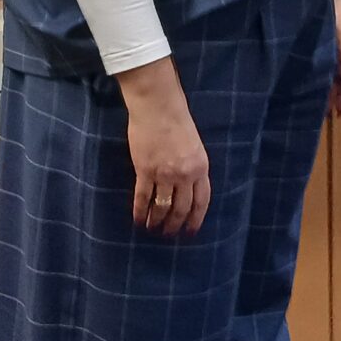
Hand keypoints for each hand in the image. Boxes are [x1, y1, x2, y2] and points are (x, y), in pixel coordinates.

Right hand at [113, 59, 210, 235]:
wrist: (158, 106)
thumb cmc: (177, 120)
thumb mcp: (194, 146)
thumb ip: (192, 167)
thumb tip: (186, 187)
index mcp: (201, 167)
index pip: (201, 201)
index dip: (195, 219)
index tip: (190, 231)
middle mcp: (185, 175)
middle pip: (181, 208)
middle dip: (175, 225)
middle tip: (168, 234)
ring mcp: (165, 174)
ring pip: (162, 207)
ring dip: (157, 221)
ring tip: (152, 228)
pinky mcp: (145, 170)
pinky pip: (143, 198)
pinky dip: (140, 212)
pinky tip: (138, 220)